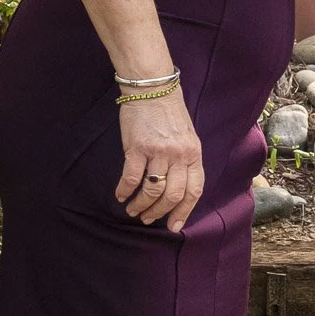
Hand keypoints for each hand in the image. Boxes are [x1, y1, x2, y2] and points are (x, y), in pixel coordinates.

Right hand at [115, 88, 204, 231]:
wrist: (153, 88)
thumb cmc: (170, 113)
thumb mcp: (188, 137)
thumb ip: (185, 161)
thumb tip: (177, 189)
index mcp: (194, 154)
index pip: (193, 191)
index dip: (184, 212)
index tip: (174, 226)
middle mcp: (179, 155)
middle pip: (173, 195)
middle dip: (160, 212)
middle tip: (148, 219)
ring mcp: (159, 151)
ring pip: (152, 190)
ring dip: (141, 205)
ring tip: (133, 211)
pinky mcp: (138, 147)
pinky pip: (132, 177)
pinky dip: (125, 190)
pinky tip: (121, 196)